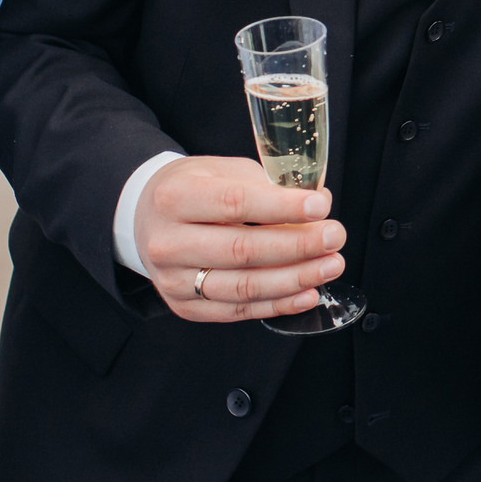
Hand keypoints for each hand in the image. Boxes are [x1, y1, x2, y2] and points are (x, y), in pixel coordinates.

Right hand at [135, 155, 347, 322]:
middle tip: (335, 237)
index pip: (235, 204)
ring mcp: (174, 279)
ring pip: (243, 286)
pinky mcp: (185, 306)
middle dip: (298, 246)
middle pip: (242, 249)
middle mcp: (168, 242)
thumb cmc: (191, 190)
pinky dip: (278, 304)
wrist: (145, 219)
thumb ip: (267, 186)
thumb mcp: (221, 171)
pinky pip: (238, 310)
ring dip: (295, 279)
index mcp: (174, 197)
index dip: (282, 207)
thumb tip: (318, 205)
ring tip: (330, 266)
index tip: (321, 206)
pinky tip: (307, 292)